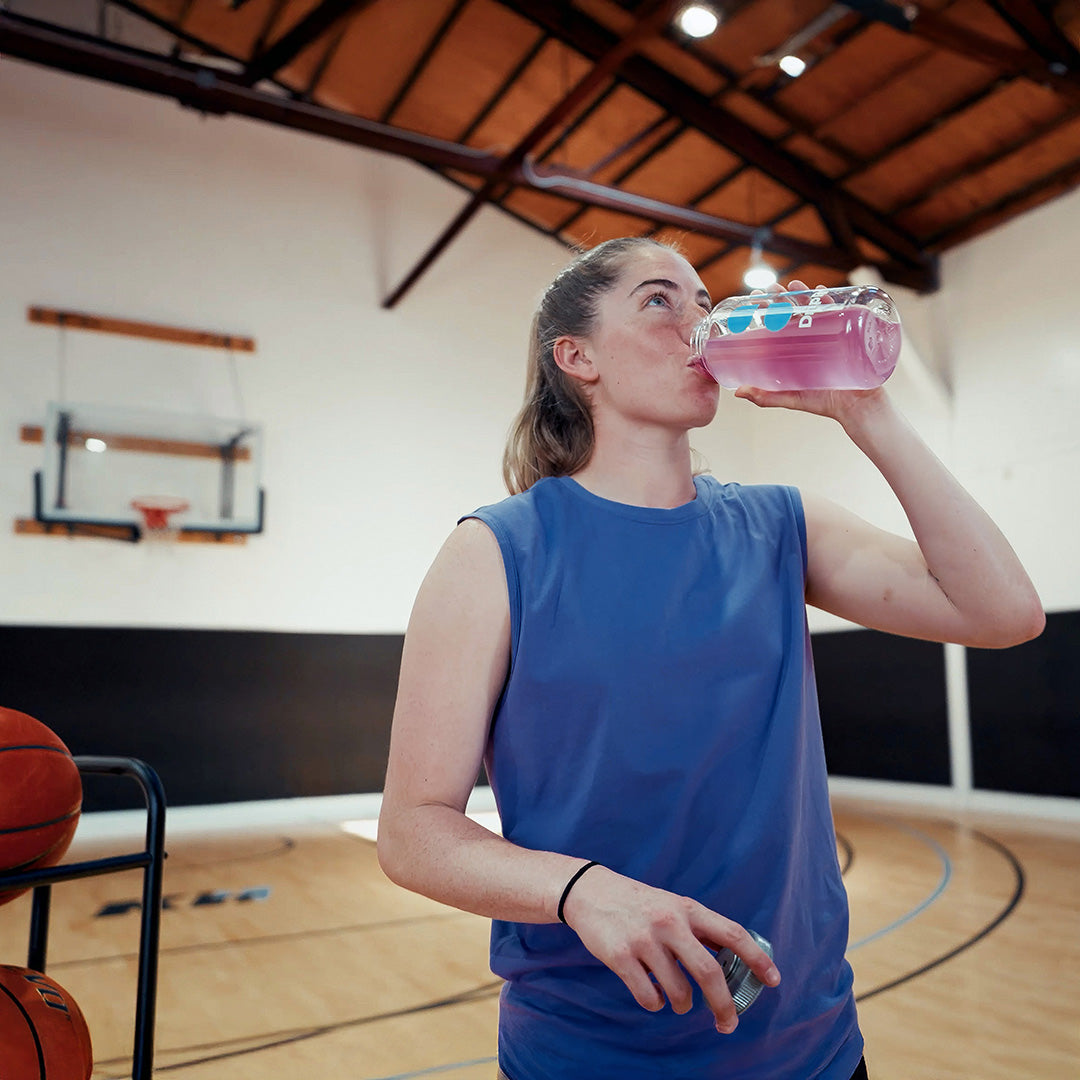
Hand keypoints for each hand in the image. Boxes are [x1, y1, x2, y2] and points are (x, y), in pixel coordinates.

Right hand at [561, 865, 779, 1033]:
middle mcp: (669, 922)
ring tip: (677, 1001)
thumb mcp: (672, 906)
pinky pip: (649, 997)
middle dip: (723, 1005)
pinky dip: (655, 1004)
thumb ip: (698, 930)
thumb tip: (733, 960)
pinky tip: (652, 994)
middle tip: (728, 1023)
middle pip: (709, 972)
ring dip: (682, 1005)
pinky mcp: (621, 956)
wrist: (589, 891)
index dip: (757, 958)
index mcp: (687, 908)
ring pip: (678, 992)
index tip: (773, 980)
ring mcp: (644, 940)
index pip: (732, 933)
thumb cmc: (638, 904)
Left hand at [735, 279, 887, 424]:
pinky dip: (829, 301)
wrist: (857, 408)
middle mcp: (812, 340)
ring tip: (792, 284)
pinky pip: (839, 313)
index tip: (754, 300)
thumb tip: (737, 392)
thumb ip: (765, 397)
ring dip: (803, 294)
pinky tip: (820, 291)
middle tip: (770, 288)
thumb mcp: (791, 399)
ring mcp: (829, 336)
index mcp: (797, 350)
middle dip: (782, 298)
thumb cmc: (824, 403)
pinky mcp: (847, 335)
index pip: (778, 326)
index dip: (767, 312)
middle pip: (794, 313)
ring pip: (814, 309)